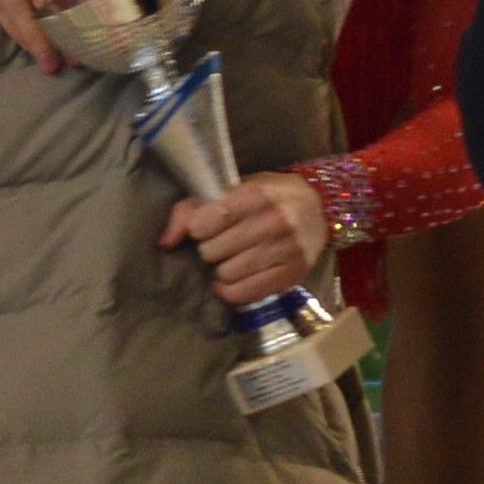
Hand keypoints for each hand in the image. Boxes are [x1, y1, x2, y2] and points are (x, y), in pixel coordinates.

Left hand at [161, 170, 332, 307]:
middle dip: (210, 250)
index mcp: (257, 195)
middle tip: (220, 245)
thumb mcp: (233, 190)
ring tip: (230, 259)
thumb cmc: (267, 197)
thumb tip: (165, 242)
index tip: (204, 227)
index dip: (198, 228)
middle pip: (214, 251)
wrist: (319, 209)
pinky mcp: (292, 275)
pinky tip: (231, 281)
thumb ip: (192, 209)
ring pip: (228, 274)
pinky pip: (245, 294)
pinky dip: (230, 291)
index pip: (208, 220)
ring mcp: (286, 251)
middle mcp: (275, 222)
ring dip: (221, 270)